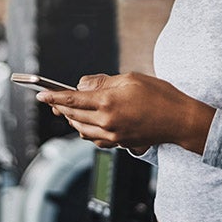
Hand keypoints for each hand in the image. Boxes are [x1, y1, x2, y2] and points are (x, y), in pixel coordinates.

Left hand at [36, 72, 215, 153]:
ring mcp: (113, 135)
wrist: (179, 120)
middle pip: (73, 116)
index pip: (72, 100)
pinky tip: (86, 124)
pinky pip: (95, 139)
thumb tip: (83, 84)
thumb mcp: (130, 78)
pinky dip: (86, 130)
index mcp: (108, 102)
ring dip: (71, 120)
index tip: (41, 95)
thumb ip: (103, 81)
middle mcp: (107, 122)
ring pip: (81, 129)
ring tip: (68, 110)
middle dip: (60, 108)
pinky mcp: (120, 143)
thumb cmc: (159, 95)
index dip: (54, 97)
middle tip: (53, 101)